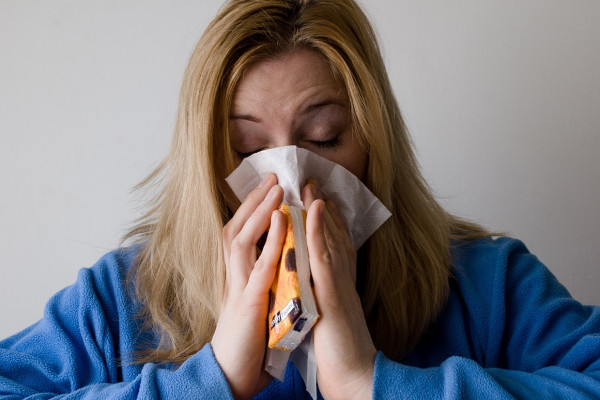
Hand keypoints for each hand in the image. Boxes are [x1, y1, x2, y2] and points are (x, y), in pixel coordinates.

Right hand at [212, 173, 285, 399]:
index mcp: (237, 277)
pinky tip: (281, 219)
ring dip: (259, 211)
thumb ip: (262, 282)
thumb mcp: (254, 305)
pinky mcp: (249, 303)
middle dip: (254, 201)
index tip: (268, 189)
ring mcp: (239, 288)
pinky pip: (259, 265)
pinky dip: (270, 239)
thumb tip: (277, 263)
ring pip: (242, 239)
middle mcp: (234, 277)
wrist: (231, 376)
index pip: (240, 235)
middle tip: (272, 175)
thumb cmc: (247, 344)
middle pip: (237, 229)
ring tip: (276, 187)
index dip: (252, 211)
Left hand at [302, 179, 375, 399]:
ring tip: (310, 183)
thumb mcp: (331, 316)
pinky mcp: (332, 294)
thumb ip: (324, 297)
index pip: (333, 246)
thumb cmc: (340, 353)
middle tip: (313, 181)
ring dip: (319, 210)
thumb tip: (314, 288)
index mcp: (339, 285)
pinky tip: (313, 209)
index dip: (326, 222)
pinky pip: (323, 256)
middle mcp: (342, 279)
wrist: (356, 378)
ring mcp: (338, 284)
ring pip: (328, 239)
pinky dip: (319, 230)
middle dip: (322, 208)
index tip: (317, 199)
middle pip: (333, 236)